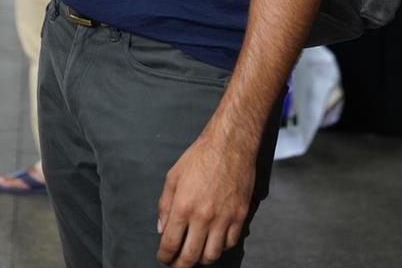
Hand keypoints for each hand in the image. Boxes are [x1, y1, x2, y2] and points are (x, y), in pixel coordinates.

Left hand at [156, 126, 255, 266]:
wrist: (230, 144)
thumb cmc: (201, 156)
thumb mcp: (173, 176)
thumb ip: (165, 204)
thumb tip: (161, 228)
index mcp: (183, 206)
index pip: (170, 244)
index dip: (164, 256)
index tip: (163, 258)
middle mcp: (203, 217)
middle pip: (190, 257)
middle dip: (180, 266)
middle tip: (177, 264)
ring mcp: (224, 219)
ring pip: (212, 255)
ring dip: (201, 259)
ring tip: (195, 254)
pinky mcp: (240, 216)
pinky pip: (230, 243)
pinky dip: (221, 247)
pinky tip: (214, 240)